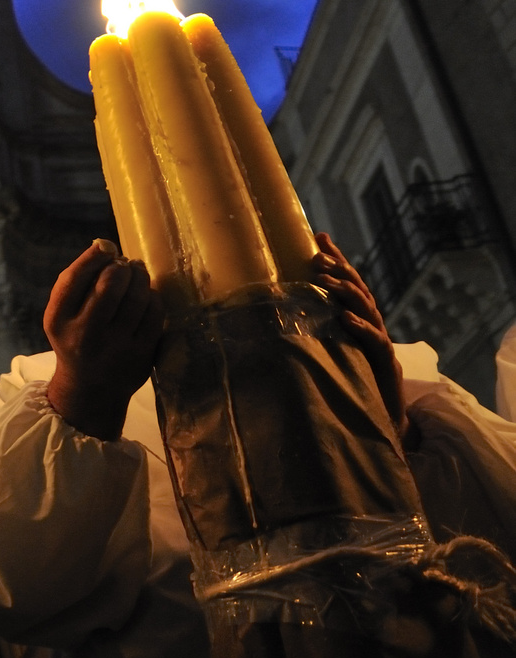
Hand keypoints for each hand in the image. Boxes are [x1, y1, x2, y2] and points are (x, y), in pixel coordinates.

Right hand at [44, 239, 162, 440]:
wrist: (91, 389)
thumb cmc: (74, 338)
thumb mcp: (60, 314)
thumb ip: (75, 280)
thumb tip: (106, 244)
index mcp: (59, 321)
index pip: (74, 279)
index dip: (94, 256)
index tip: (106, 247)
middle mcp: (85, 335)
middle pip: (109, 284)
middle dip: (121, 266)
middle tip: (124, 264)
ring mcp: (116, 347)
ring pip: (137, 296)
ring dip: (140, 276)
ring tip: (137, 272)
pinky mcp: (141, 355)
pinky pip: (155, 313)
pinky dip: (153, 297)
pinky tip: (146, 296)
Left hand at [314, 232, 405, 437]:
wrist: (381, 421)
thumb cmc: (350, 385)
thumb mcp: (326, 352)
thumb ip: (311, 332)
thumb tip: (271, 314)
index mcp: (357, 320)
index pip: (347, 282)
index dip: (336, 259)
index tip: (320, 236)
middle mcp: (371, 326)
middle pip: (359, 288)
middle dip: (340, 269)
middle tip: (318, 255)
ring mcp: (380, 343)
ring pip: (368, 308)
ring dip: (346, 292)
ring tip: (324, 280)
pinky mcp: (386, 364)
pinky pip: (377, 342)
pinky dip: (362, 328)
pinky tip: (345, 318)